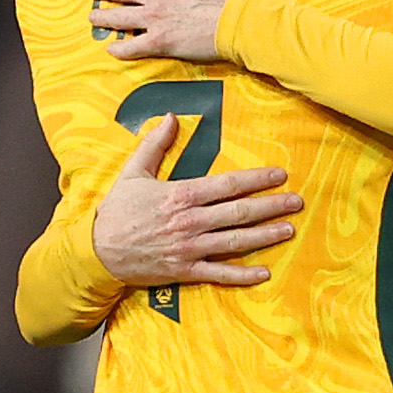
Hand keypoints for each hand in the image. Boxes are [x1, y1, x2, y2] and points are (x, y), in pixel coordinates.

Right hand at [89, 116, 300, 288]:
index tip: (279, 175)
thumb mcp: (132, 172)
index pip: (228, 185)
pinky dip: (242, 275)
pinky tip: (264, 273)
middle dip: (271, 206)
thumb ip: (154, 144)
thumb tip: (172, 117)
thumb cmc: (116, 212)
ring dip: (265, 235)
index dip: (257, 179)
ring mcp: (190, 248)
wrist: (97, 252)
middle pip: (239, 212)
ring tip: (289, 229)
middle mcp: (191, 222)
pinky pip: (220, 274)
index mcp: (181, 195)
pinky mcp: (185, 271)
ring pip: (236, 242)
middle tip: (296, 201)